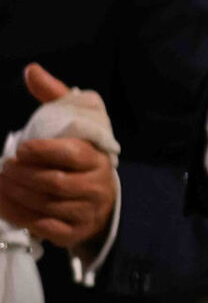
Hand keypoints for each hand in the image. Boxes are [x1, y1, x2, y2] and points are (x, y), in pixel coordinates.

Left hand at [0, 64, 116, 249]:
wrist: (102, 202)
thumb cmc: (82, 157)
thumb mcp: (75, 124)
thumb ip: (55, 98)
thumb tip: (31, 70)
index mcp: (98, 157)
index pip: (71, 154)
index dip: (43, 152)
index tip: (20, 148)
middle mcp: (95, 185)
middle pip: (54, 183)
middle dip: (23, 176)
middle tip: (3, 168)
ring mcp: (85, 211)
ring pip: (46, 205)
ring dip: (15, 195)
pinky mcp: (74, 232)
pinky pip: (43, 227)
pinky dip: (18, 215)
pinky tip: (1, 204)